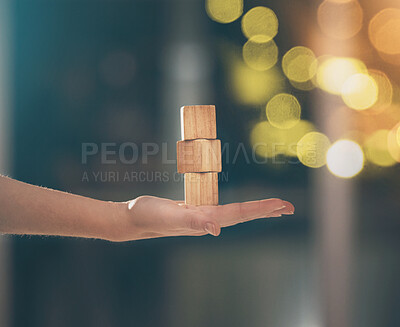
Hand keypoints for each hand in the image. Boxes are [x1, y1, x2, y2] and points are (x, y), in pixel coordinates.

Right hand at [111, 196, 294, 240]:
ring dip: (253, 209)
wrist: (132, 219)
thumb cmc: (149, 217)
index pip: (240, 214)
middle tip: (288, 206)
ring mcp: (202, 216)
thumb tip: (217, 229)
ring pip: (234, 212)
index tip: (282, 205)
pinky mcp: (195, 211)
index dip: (261, 208)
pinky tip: (235, 207)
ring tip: (270, 207)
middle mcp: (208, 220)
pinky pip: (221, 208)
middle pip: (243, 215)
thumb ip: (193, 221)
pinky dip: (234, 207)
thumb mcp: (170, 216)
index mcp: (206, 220)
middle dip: (265, 210)